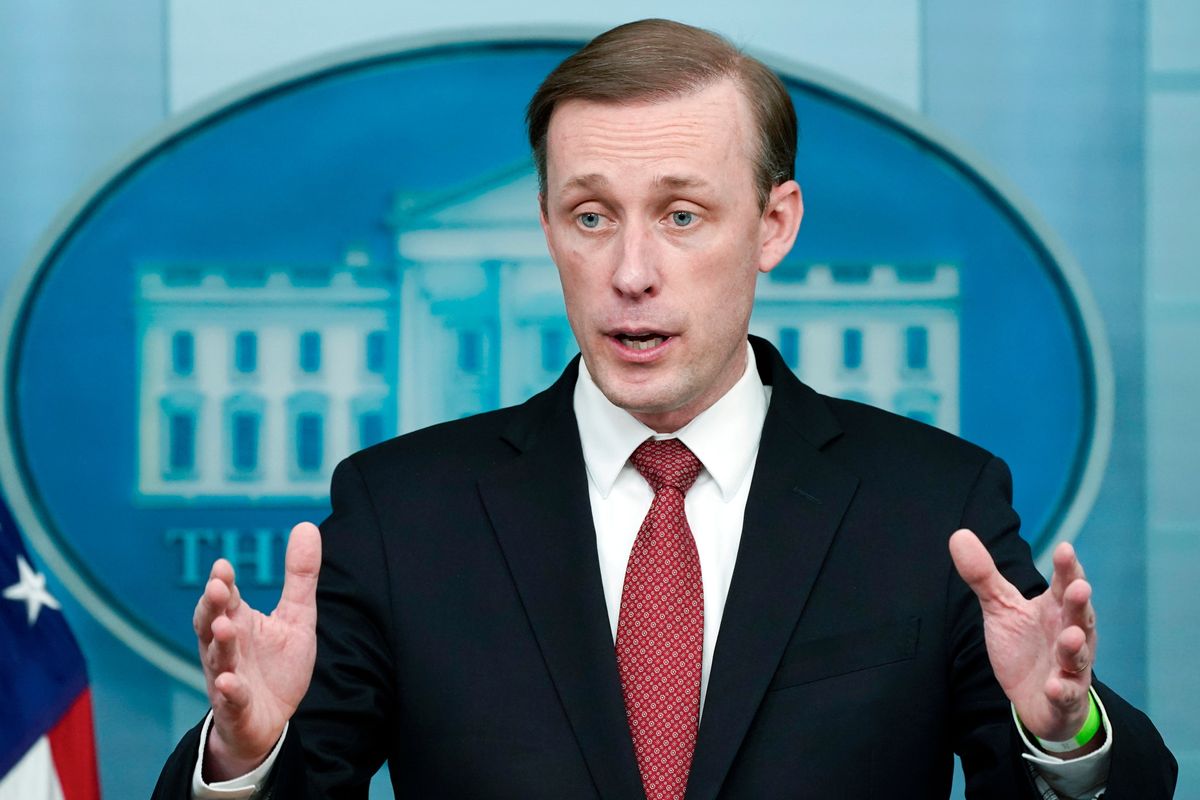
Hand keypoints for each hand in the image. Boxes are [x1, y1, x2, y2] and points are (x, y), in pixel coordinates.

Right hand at [193, 522, 321, 779]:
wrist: (270, 720)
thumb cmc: (277, 665)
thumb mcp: (297, 616)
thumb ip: (300, 576)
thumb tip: (306, 525)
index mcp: (239, 622)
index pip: (226, 598)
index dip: (223, 583)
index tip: (223, 566)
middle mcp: (227, 647)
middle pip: (212, 622)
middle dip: (213, 606)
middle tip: (217, 587)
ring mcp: (228, 677)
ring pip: (219, 658)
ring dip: (221, 643)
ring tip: (225, 627)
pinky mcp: (237, 707)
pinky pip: (231, 699)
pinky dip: (229, 691)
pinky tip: (230, 683)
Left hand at [949, 529, 1097, 747]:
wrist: (1036, 699)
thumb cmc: (1024, 646)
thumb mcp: (1000, 609)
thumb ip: (984, 575)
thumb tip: (959, 534)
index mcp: (1056, 610)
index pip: (1064, 585)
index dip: (1067, 568)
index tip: (1065, 548)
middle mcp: (1069, 635)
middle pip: (1079, 617)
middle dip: (1080, 604)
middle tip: (1080, 586)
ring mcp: (1070, 669)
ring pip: (1078, 657)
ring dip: (1075, 647)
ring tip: (1070, 636)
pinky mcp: (1064, 699)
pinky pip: (1067, 696)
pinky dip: (1063, 691)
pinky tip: (1055, 687)